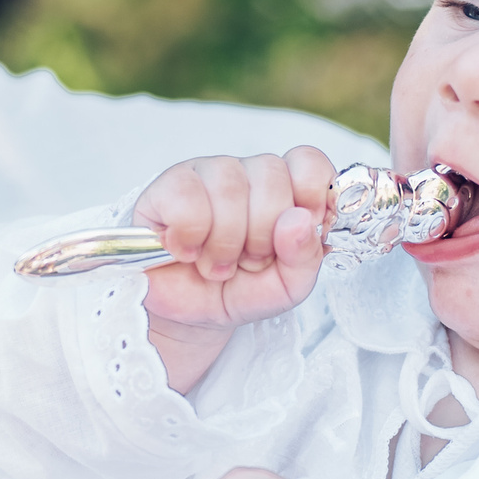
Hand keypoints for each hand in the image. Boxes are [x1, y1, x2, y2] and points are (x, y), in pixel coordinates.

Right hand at [136, 147, 336, 332]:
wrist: (188, 317)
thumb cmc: (240, 292)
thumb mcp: (287, 287)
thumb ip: (305, 256)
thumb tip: (299, 220)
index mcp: (286, 189)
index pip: (308, 161)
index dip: (310, 193)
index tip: (297, 231)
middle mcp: (249, 174)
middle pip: (271, 175)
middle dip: (263, 234)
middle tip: (248, 261)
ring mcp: (208, 174)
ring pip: (229, 186)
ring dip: (225, 241)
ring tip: (217, 264)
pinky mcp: (167, 186)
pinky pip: (186, 195)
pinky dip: (190, 234)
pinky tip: (188, 251)